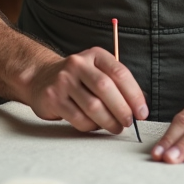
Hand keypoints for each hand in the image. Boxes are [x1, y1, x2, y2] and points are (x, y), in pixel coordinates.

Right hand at [27, 47, 147, 134]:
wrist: (41, 78)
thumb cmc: (78, 79)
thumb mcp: (98, 72)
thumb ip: (118, 84)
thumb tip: (141, 106)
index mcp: (95, 55)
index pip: (120, 73)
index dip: (134, 95)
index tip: (142, 112)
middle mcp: (78, 64)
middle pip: (106, 88)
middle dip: (122, 110)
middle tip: (129, 122)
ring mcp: (63, 80)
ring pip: (93, 106)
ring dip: (109, 122)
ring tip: (116, 127)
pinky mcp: (53, 98)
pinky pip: (78, 118)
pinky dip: (91, 126)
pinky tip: (96, 126)